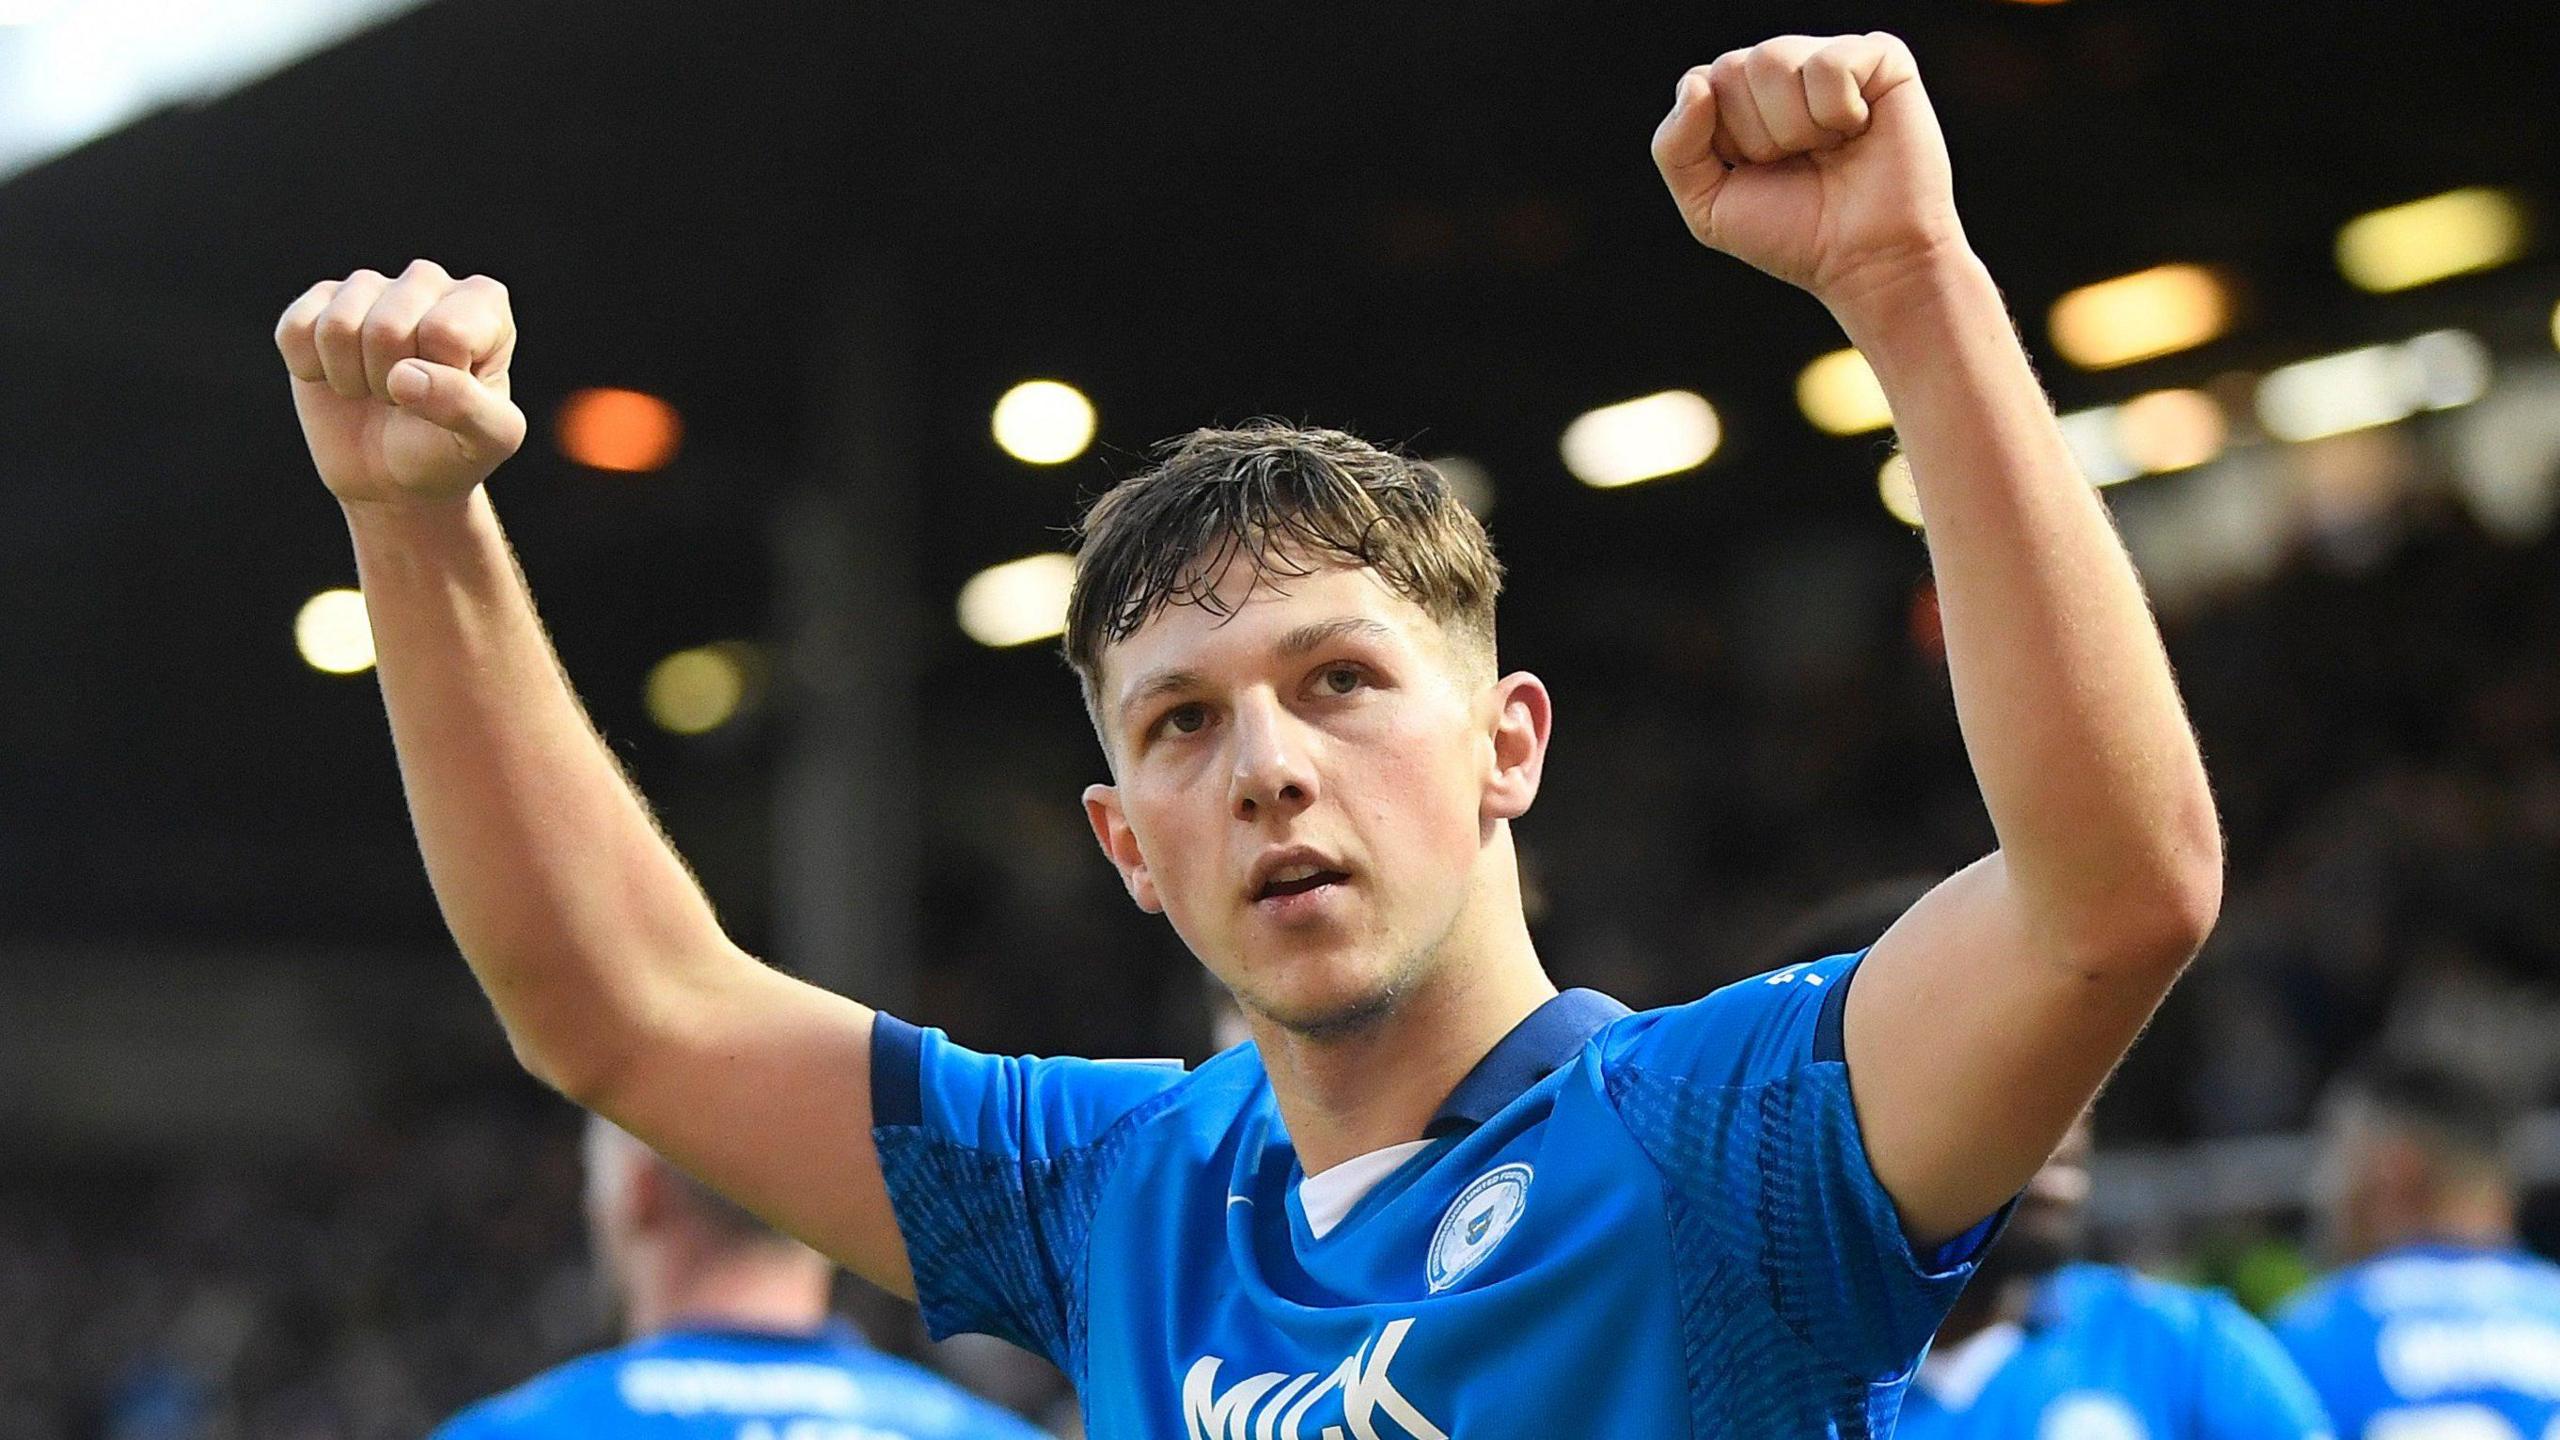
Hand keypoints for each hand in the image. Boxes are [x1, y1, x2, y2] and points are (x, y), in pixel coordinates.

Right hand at [275, 260, 525, 507]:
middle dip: (389, 383)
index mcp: (485, 303)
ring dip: (350, 378)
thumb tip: (405, 376)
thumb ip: (467, 408)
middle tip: (406, 399)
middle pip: (386, 328)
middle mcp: (429, 281)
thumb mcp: (489, 440)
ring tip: (376, 389)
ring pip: (337, 326)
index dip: (438, 382)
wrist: (398, 475)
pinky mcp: (319, 302)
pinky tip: (337, 376)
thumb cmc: (453, 449)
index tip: (449, 398)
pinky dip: (309, 370)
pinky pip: (295, 330)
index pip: (445, 332)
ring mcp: (371, 286)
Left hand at [1651, 34, 1967, 305]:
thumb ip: (1675, 148)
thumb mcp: (1708, 206)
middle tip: (1799, 163)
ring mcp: (1831, 58)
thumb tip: (1697, 86)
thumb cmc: (1795, 234)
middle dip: (1758, 136)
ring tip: (1829, 149)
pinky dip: (1837, 111)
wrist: (1866, 261)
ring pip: (1774, 60)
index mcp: (1742, 97)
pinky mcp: (1881, 58)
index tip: (1758, 171)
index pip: (1700, 84)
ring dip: (1796, 127)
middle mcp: (1785, 69)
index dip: (1723, 141)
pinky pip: (1829, 64)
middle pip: (1733, 69)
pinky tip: (1858, 130)